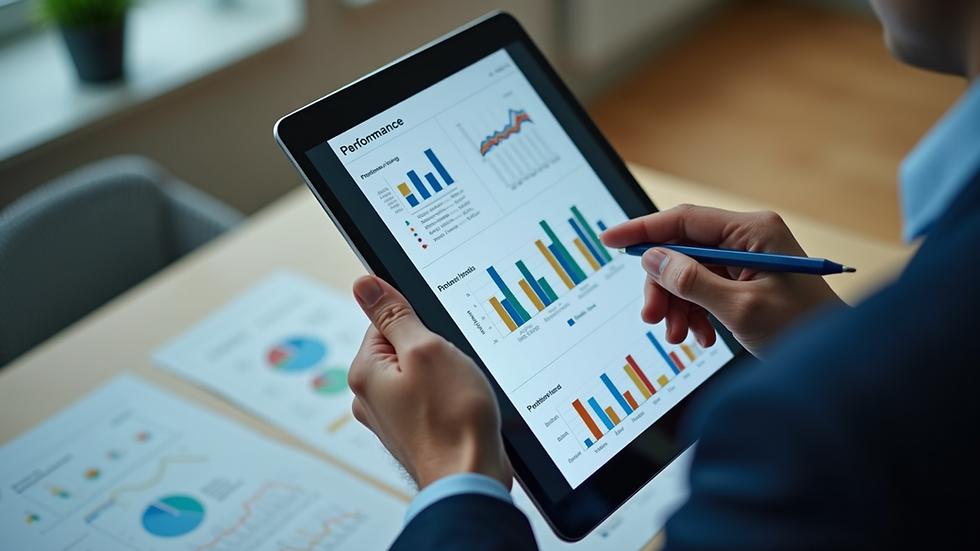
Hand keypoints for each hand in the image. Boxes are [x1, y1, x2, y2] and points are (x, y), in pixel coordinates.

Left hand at [349, 275, 512, 489]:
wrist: (470, 478)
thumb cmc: (452, 419)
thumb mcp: (425, 349)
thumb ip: (394, 315)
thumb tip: (365, 285)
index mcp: (366, 372)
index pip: (386, 322)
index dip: (420, 326)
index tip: (437, 341)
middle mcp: (370, 397)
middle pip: (404, 348)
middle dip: (435, 352)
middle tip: (452, 370)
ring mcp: (392, 418)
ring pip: (421, 374)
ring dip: (445, 376)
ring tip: (459, 394)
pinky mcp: (414, 432)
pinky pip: (430, 399)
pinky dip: (448, 399)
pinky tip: (462, 409)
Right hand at [600, 204, 844, 356]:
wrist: (834, 365)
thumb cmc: (802, 330)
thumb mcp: (740, 308)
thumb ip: (692, 281)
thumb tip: (654, 259)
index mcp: (753, 231)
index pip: (684, 220)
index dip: (643, 230)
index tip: (610, 240)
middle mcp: (748, 239)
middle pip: (683, 251)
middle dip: (664, 286)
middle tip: (653, 318)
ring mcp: (747, 260)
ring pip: (689, 274)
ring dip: (677, 305)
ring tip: (679, 336)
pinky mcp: (746, 281)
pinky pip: (704, 289)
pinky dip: (694, 313)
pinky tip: (699, 335)